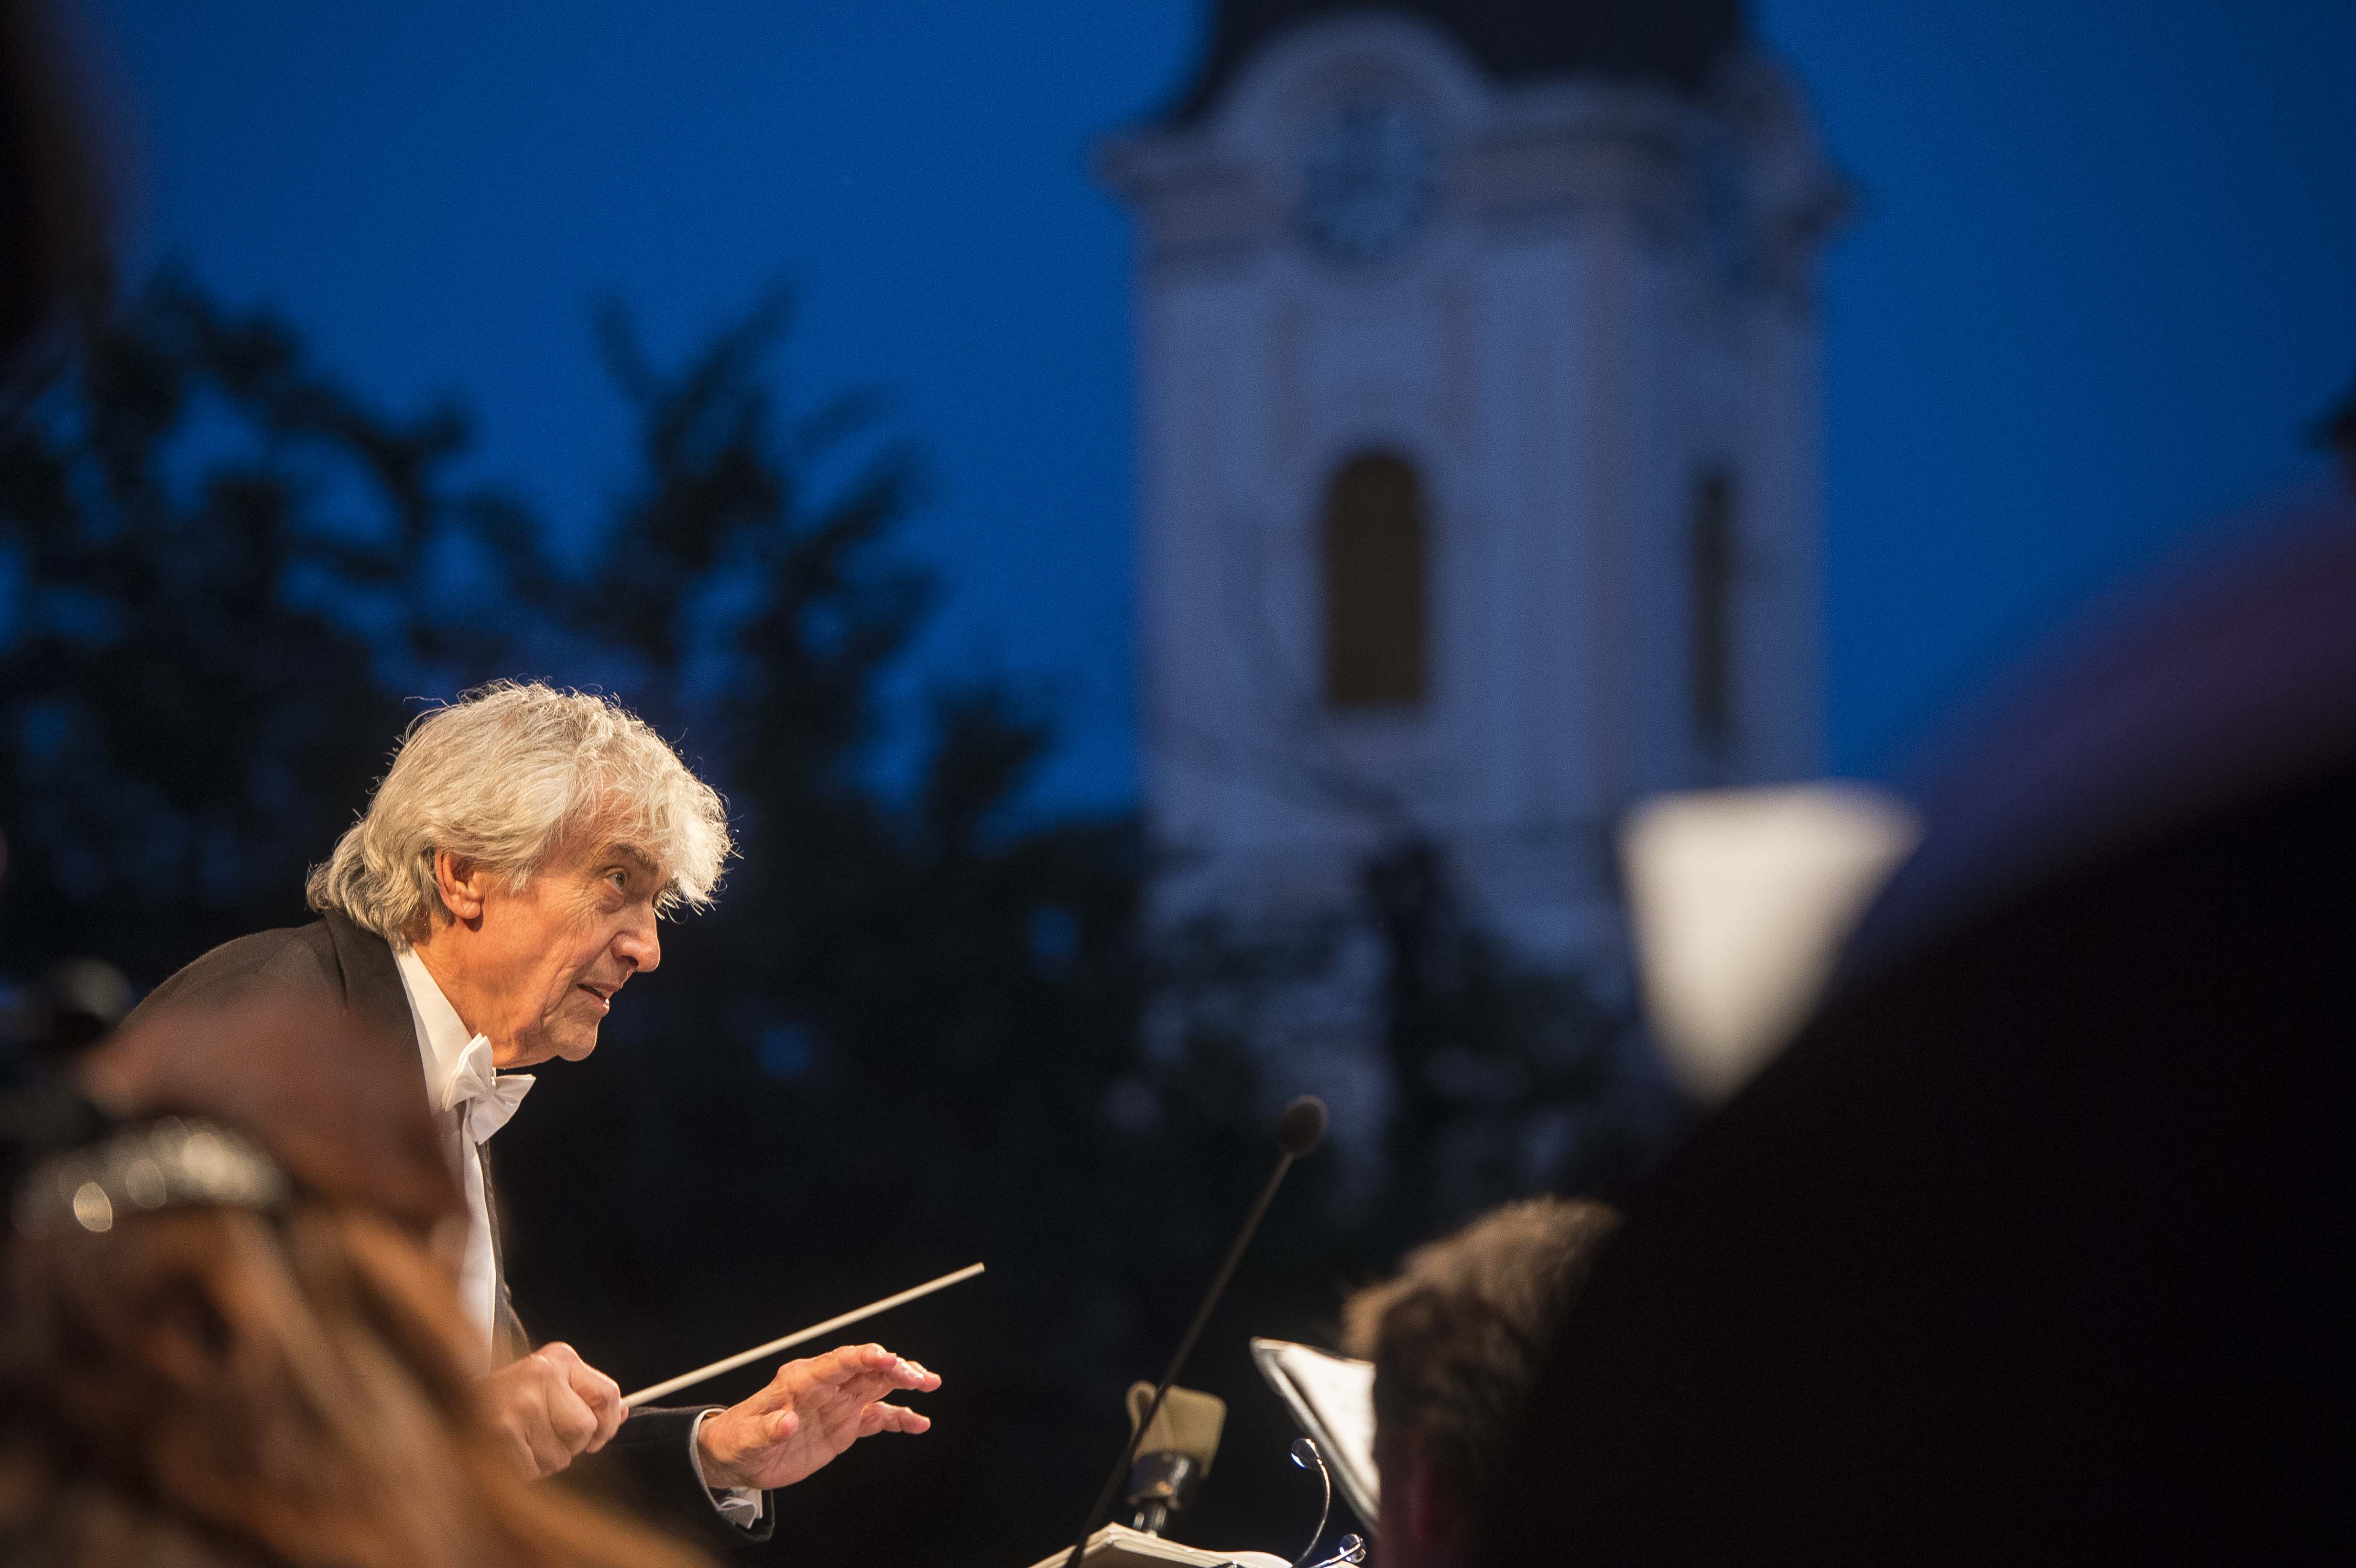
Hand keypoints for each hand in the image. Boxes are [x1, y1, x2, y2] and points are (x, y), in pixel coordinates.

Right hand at [478, 1341, 625, 1478]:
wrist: (450, 1399)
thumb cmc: (507, 1396)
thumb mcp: (550, 1383)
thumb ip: (587, 1396)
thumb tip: (626, 1413)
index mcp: (559, 1358)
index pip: (608, 1394)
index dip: (608, 1423)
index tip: (597, 1436)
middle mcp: (542, 1374)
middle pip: (585, 1429)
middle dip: (570, 1444)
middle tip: (543, 1435)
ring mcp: (522, 1404)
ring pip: (560, 1456)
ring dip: (544, 1461)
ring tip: (521, 1441)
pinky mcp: (503, 1432)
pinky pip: (534, 1471)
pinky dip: (524, 1472)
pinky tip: (508, 1452)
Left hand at [694, 1342, 939, 1490]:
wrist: (738, 1456)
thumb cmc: (738, 1440)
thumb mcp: (747, 1439)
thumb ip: (767, 1429)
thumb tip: (785, 1422)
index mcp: (801, 1381)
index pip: (836, 1362)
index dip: (861, 1357)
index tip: (884, 1358)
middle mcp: (825, 1387)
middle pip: (865, 1368)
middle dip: (893, 1368)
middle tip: (917, 1377)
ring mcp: (838, 1403)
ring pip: (877, 1385)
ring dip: (904, 1381)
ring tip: (929, 1383)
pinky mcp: (845, 1424)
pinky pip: (878, 1416)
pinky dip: (899, 1418)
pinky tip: (919, 1422)